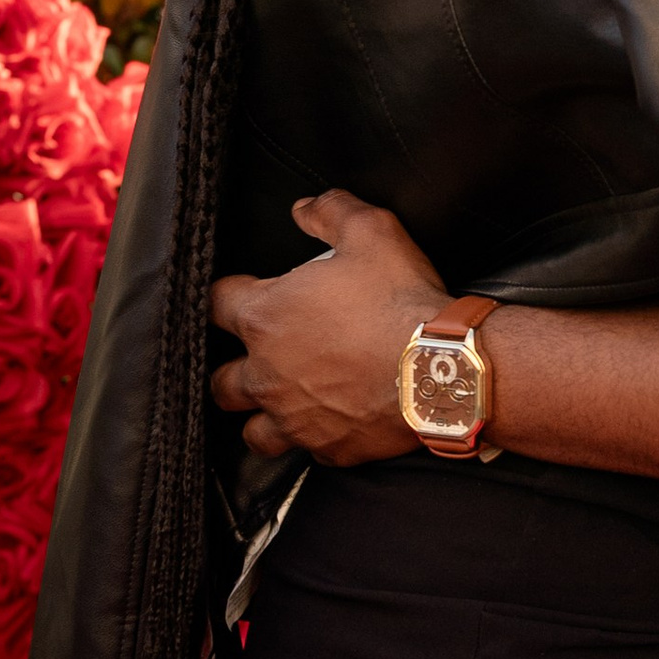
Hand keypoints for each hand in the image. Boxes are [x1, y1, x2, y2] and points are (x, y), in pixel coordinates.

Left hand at [209, 189, 468, 464]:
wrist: (441, 366)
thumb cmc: (399, 300)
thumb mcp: (371, 231)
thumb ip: (331, 211)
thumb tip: (305, 207)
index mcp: (265, 317)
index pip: (216, 303)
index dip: (227, 293)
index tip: (242, 291)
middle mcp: (267, 373)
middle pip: (221, 380)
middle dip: (232, 368)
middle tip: (258, 356)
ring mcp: (295, 417)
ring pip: (253, 431)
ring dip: (261, 416)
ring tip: (279, 404)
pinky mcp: (329, 447)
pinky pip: (308, 451)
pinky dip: (315, 438)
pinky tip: (330, 425)